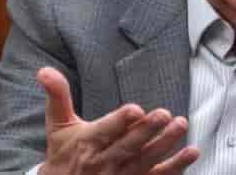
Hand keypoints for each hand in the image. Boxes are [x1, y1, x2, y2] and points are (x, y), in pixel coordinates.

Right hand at [36, 67, 198, 174]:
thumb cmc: (64, 153)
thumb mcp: (58, 125)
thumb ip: (58, 95)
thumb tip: (44, 70)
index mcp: (87, 143)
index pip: (105, 131)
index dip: (120, 121)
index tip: (135, 109)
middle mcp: (105, 162)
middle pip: (129, 146)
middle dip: (147, 131)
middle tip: (166, 114)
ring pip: (146, 161)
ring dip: (165, 145)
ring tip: (182, 126)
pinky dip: (175, 167)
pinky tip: (191, 153)